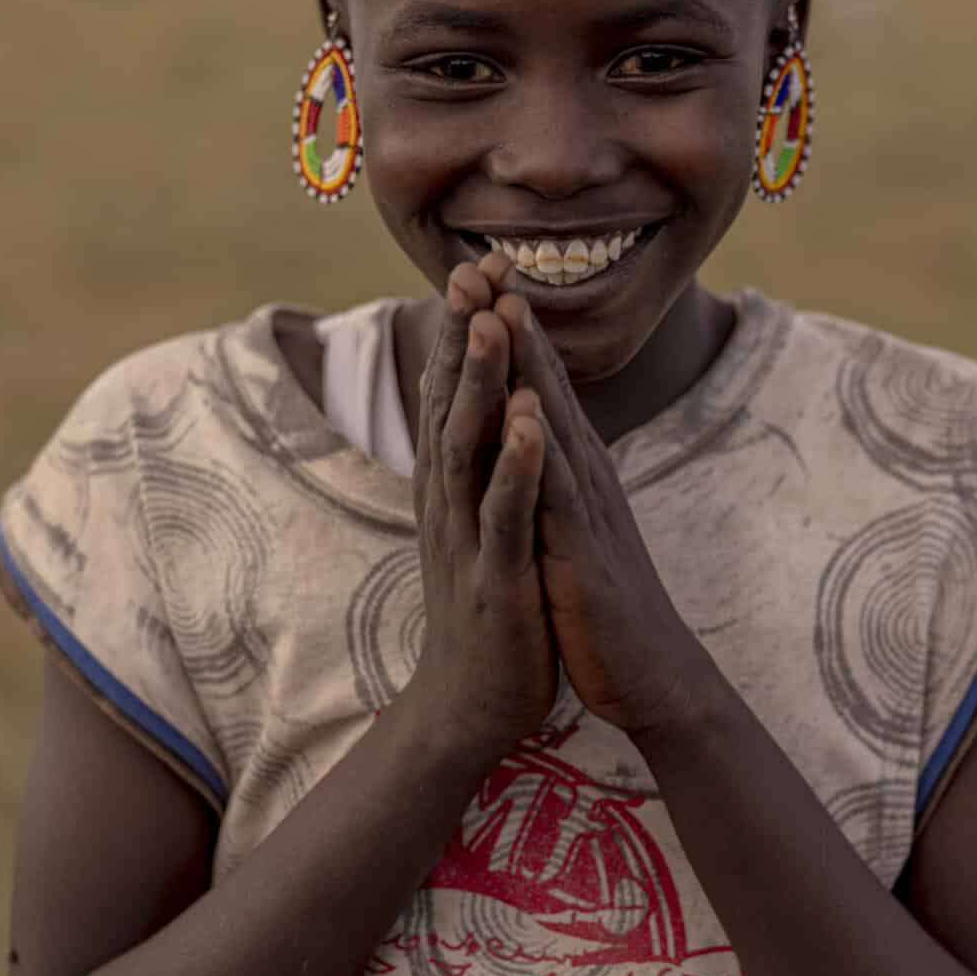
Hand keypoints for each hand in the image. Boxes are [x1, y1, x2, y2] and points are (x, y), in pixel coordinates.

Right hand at [397, 260, 556, 748]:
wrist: (472, 709)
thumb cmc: (488, 612)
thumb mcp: (481, 530)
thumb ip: (479, 472)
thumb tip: (483, 415)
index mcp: (451, 489)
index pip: (452, 395)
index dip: (462, 331)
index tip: (477, 267)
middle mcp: (449, 503)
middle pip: (450, 404)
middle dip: (462, 335)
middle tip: (471, 266)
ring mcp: (468, 539)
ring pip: (468, 447)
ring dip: (479, 383)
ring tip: (492, 322)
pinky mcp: (494, 579)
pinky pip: (504, 514)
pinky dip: (514, 464)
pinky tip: (527, 422)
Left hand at [492, 285, 718, 737]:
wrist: (651, 677)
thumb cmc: (604, 608)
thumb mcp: (571, 532)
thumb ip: (555, 483)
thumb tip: (537, 441)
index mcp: (574, 473)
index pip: (536, 388)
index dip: (507, 332)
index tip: (478, 278)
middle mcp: (585, 477)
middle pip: (544, 385)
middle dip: (511, 324)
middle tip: (483, 260)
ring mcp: (587, 510)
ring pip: (551, 425)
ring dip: (526, 366)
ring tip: (500, 307)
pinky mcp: (584, 552)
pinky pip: (559, 493)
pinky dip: (541, 448)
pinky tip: (526, 410)